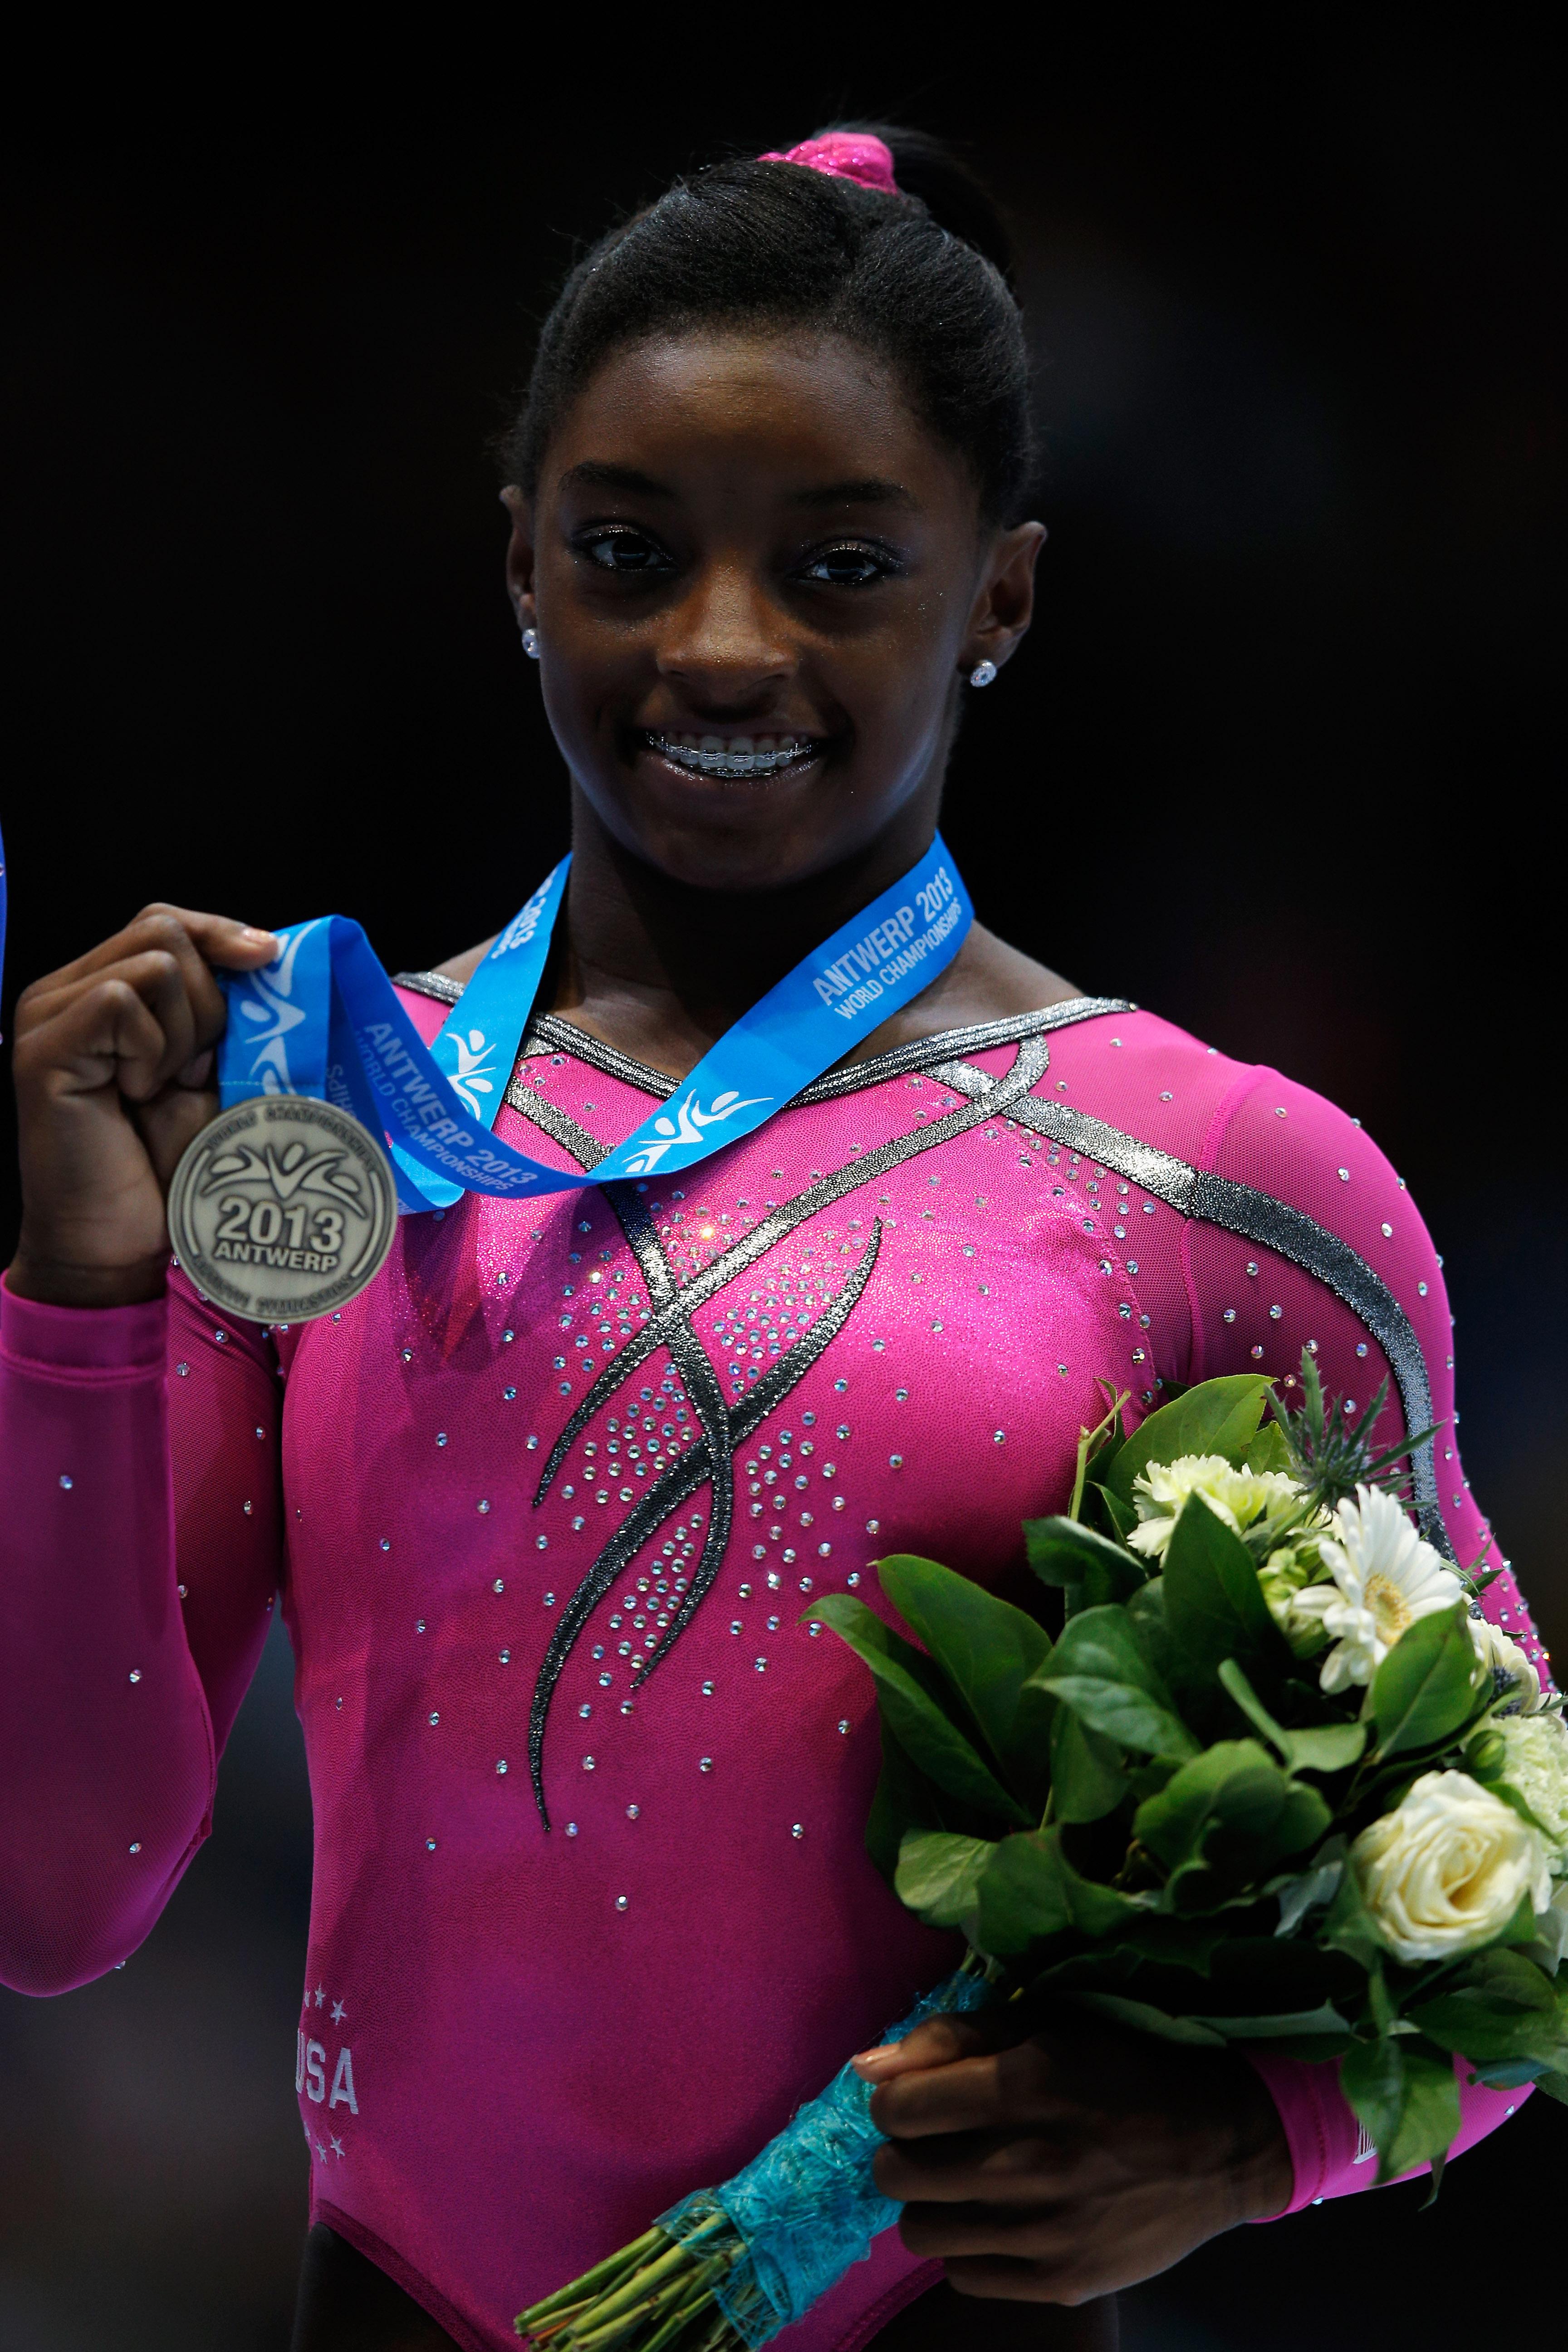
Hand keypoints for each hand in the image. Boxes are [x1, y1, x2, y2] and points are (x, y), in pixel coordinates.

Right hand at [8, 905, 279, 1308]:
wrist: (115, 1244)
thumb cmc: (163, 1170)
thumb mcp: (209, 1077)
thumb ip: (223, 1018)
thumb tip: (264, 954)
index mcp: (97, 990)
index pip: (164, 922)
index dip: (220, 932)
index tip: (268, 957)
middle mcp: (61, 992)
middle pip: (163, 928)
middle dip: (208, 997)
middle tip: (195, 1068)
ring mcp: (45, 1016)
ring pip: (154, 962)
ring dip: (184, 1029)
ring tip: (161, 1086)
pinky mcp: (43, 1047)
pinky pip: (122, 1001)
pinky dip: (152, 1048)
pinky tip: (136, 1093)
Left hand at [857, 2008, 1292, 2306]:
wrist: (1222, 2145)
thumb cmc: (1124, 2068)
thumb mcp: (1045, 2025)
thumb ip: (951, 2038)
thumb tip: (865, 2067)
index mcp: (1024, 2085)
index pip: (896, 2108)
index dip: (895, 2100)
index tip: (919, 2098)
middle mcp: (1030, 2162)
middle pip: (896, 2174)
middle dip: (903, 2151)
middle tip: (937, 2141)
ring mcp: (1045, 2231)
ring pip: (920, 2230)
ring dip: (931, 2201)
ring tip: (966, 2181)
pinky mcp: (1061, 2280)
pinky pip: (963, 2275)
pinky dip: (970, 2246)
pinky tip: (1001, 2218)